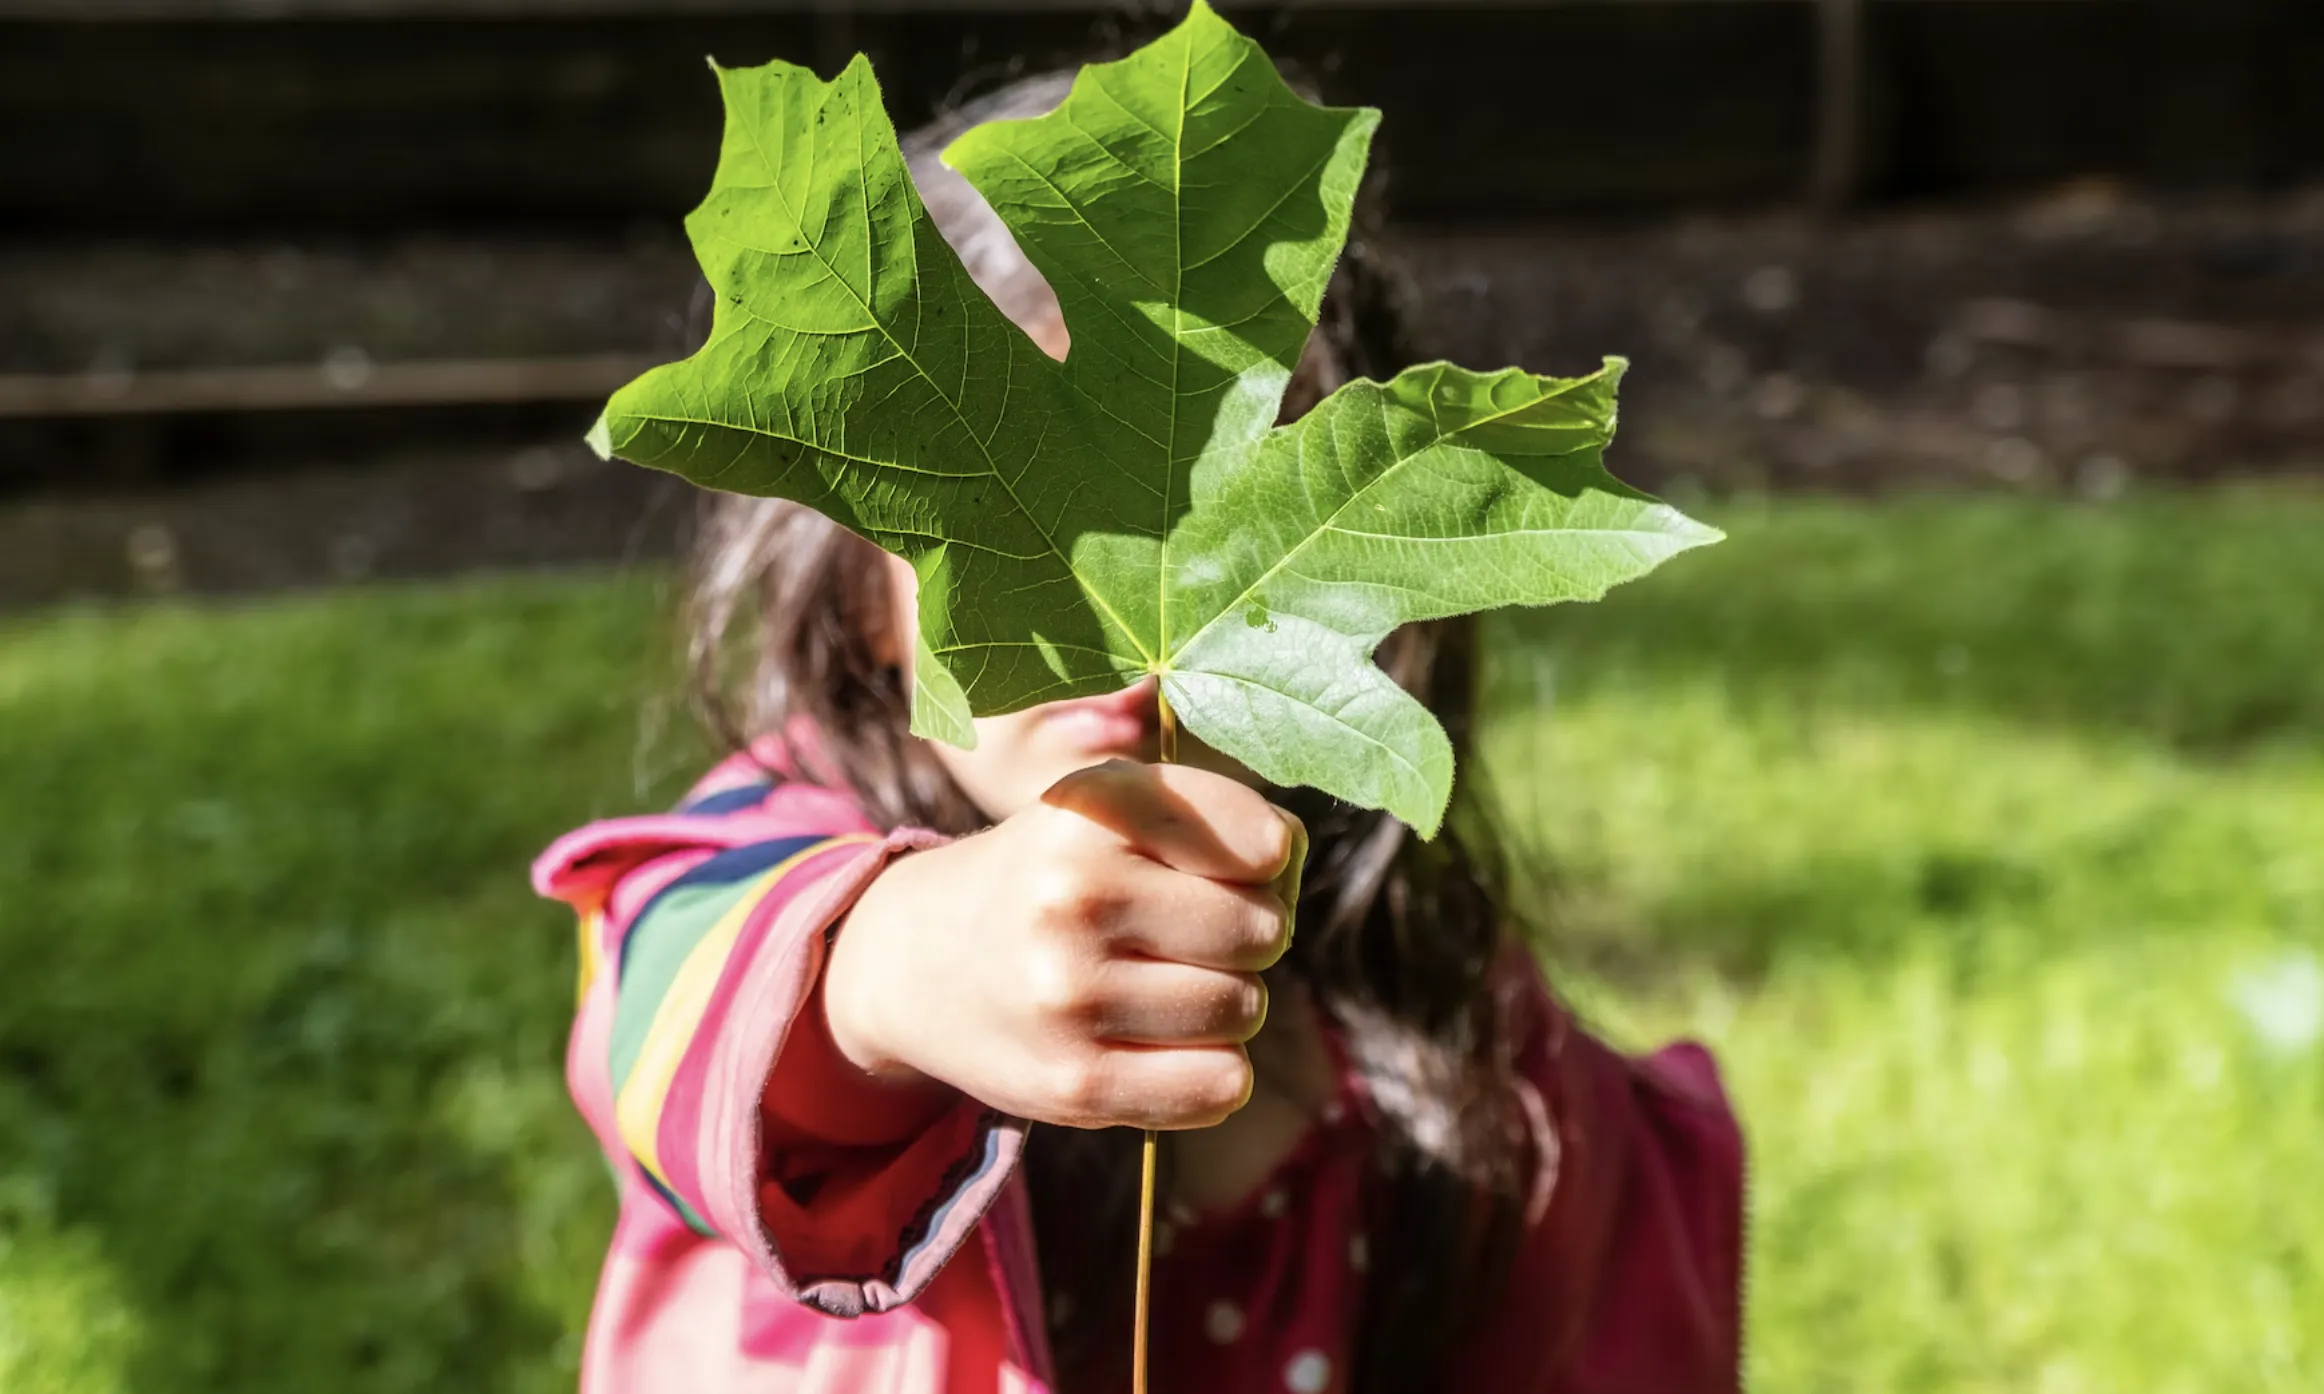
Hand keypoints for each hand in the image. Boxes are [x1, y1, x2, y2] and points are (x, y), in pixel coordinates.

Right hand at [823, 760, 1304, 1130]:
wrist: (920, 959)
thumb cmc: (1053, 874)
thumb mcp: (1109, 806)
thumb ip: (1214, 816)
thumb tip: (1286, 859)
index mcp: (1092, 809)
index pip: (1261, 843)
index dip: (1265, 859)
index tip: (1228, 867)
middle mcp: (1074, 895)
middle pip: (1263, 931)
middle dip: (1248, 934)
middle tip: (1189, 935)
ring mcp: (1070, 994)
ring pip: (1245, 1009)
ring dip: (1227, 1003)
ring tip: (1164, 984)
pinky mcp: (1074, 1083)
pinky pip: (1220, 1085)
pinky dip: (1214, 1070)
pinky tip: (1164, 1044)